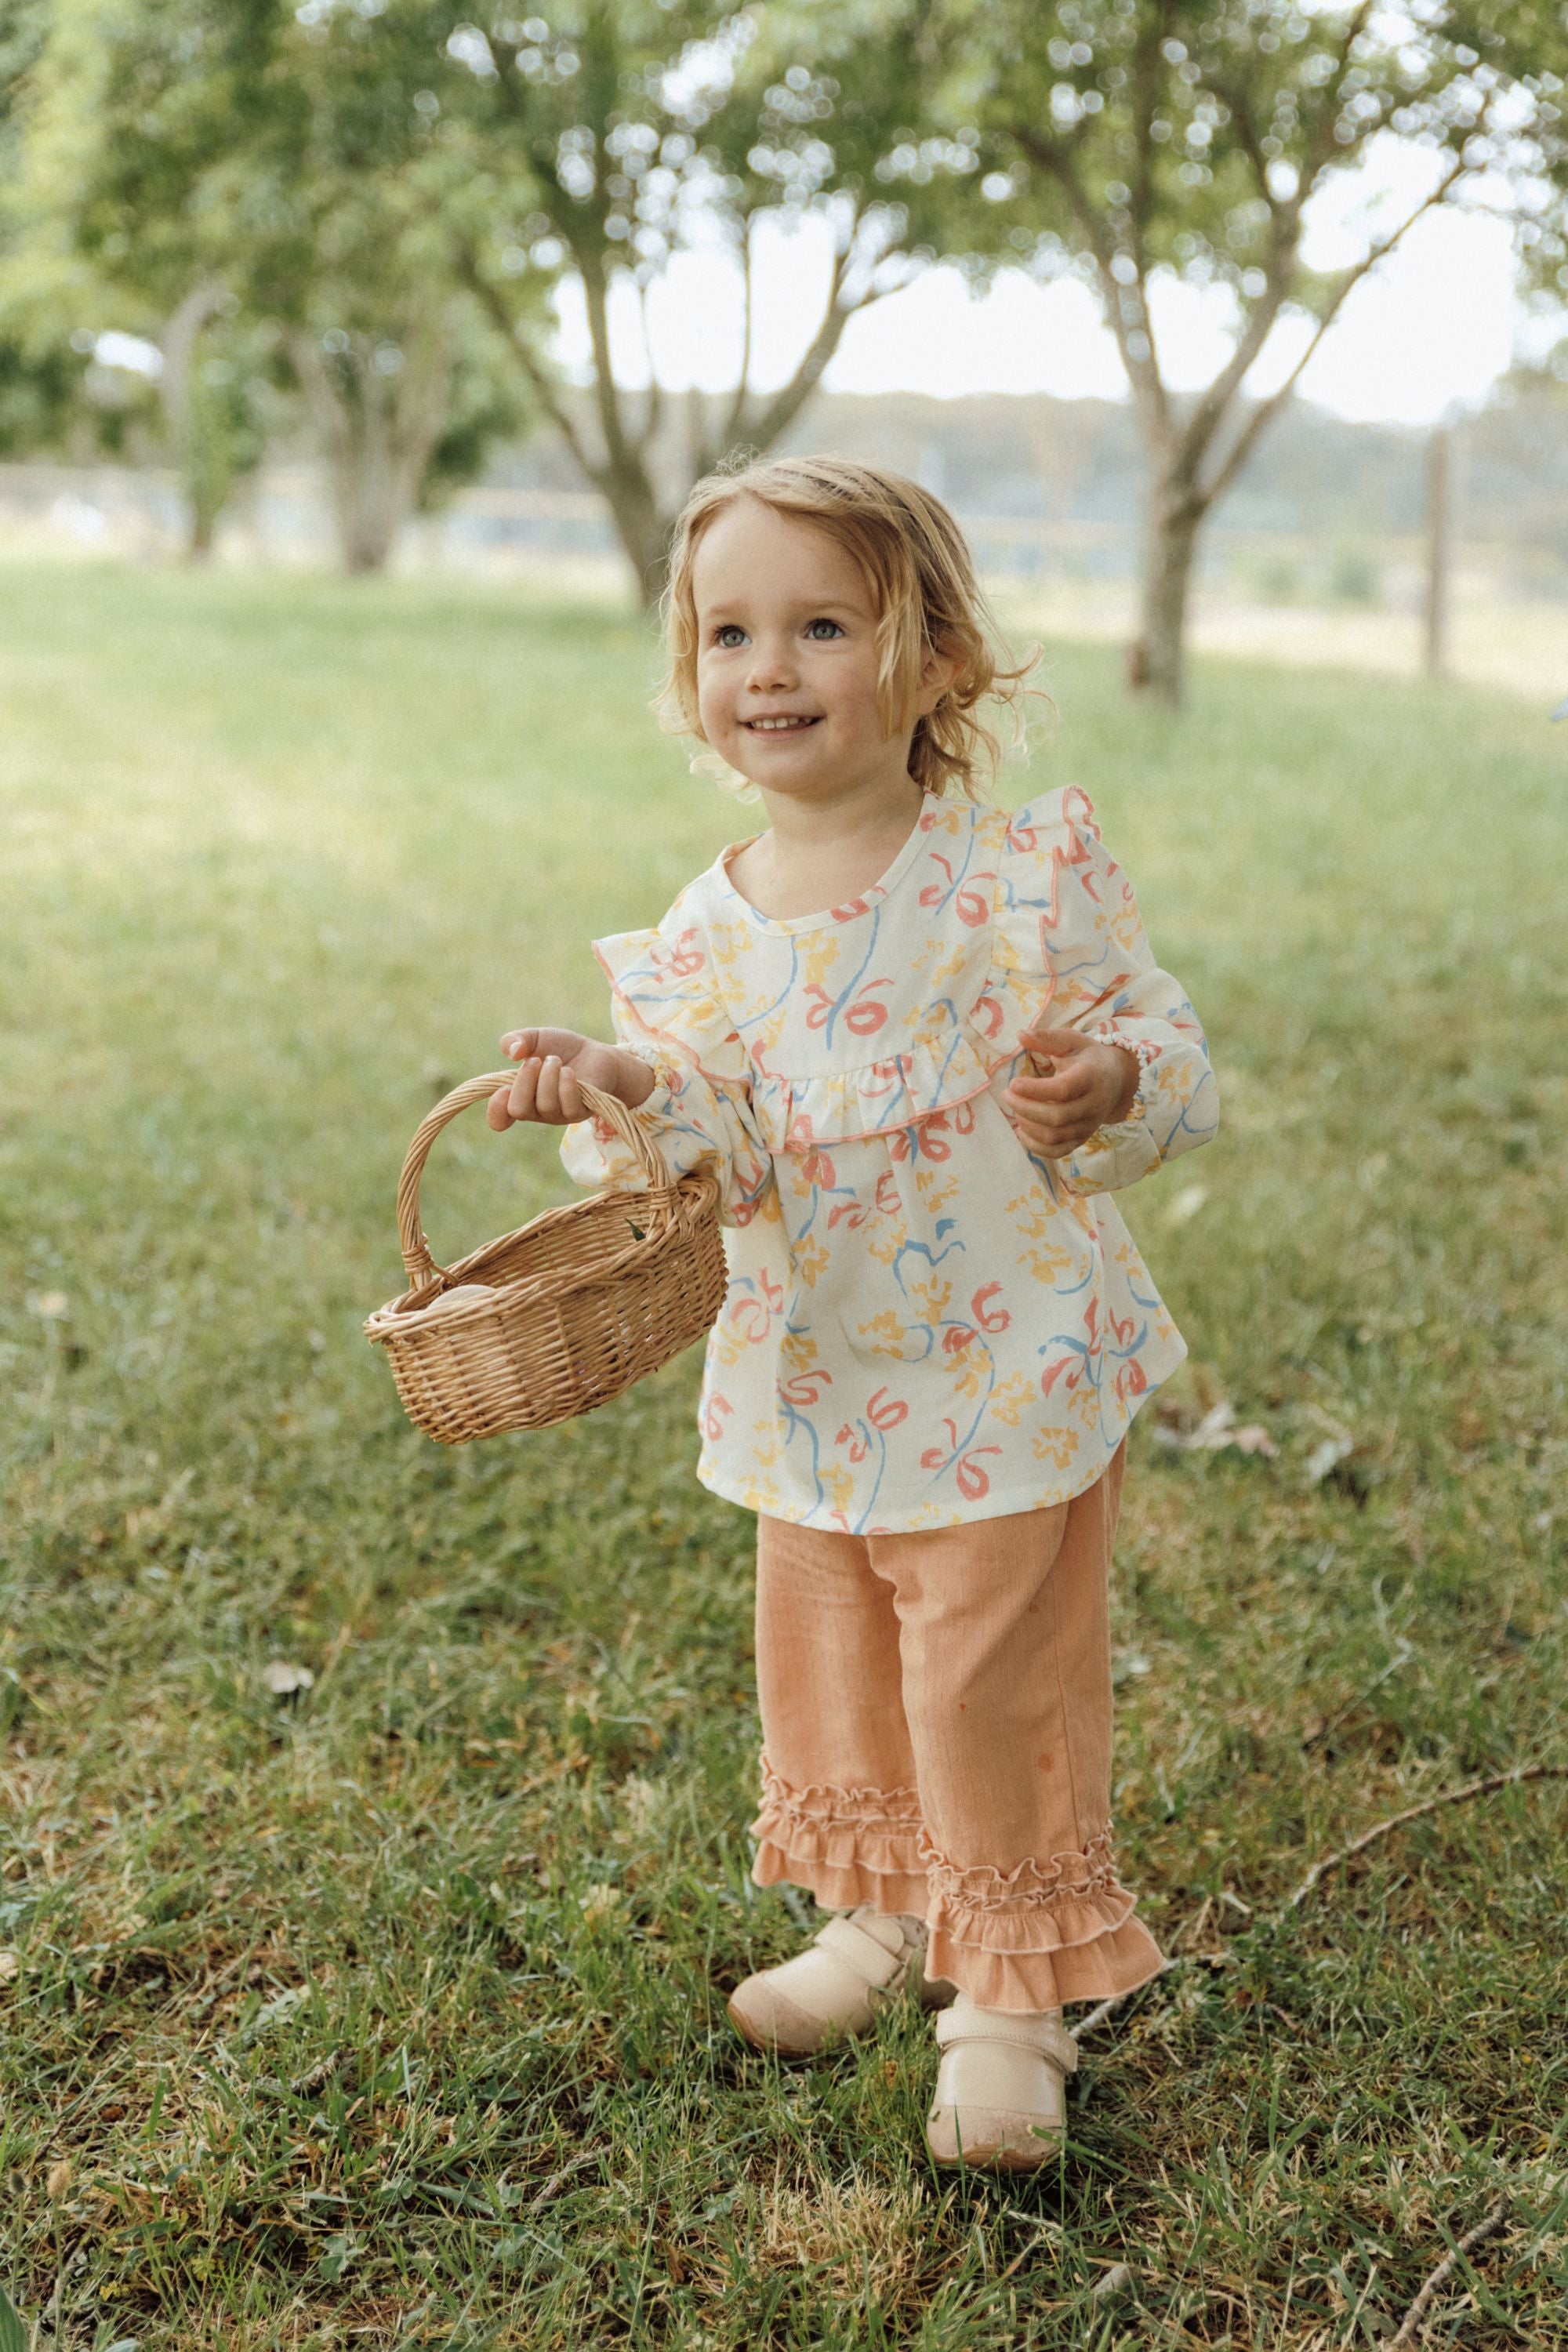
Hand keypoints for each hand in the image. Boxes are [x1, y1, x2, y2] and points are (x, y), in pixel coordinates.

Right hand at [486, 1027, 654, 1129]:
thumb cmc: (562, 1049)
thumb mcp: (535, 1038)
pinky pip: (568, 1106)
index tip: (501, 1091)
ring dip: (549, 1076)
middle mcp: (535, 1109)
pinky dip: (566, 1085)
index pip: (499, 1118)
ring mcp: (557, 1114)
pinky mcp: (579, 1113)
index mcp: (519, 1095)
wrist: (595, 1053)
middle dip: (524, 1082)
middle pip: (518, 1109)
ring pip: (545, 1105)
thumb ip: (516, 1040)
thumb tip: (512, 1052)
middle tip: (536, 1060)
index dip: (496, 1110)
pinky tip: (570, 1072)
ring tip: (557, 1060)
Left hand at [1003, 1025, 1139, 1159]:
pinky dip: (1035, 1146)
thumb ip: (1047, 1038)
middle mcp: (1093, 1105)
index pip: (1063, 1090)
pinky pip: (1057, 1152)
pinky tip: (1021, 1130)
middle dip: (1025, 1108)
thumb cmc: (1088, 1057)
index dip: (1035, 1090)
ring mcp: (1089, 1125)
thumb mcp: (1072, 1041)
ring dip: (1027, 1126)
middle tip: (1007, 1095)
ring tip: (1014, 1109)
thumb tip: (1019, 1035)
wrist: (1117, 1080)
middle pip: (1056, 1117)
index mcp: (1091, 1077)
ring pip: (1055, 1137)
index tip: (1013, 1083)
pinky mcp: (1082, 1138)